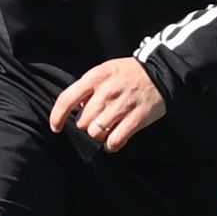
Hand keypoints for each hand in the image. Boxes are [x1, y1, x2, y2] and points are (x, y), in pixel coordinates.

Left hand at [49, 57, 166, 152]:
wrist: (161, 71)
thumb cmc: (128, 73)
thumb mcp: (104, 71)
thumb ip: (88, 87)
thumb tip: (78, 109)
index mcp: (95, 77)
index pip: (67, 100)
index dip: (57, 117)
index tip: (56, 128)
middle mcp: (106, 91)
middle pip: (82, 122)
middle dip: (87, 124)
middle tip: (98, 120)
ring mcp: (122, 105)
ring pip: (96, 133)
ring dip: (100, 135)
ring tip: (108, 128)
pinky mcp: (137, 118)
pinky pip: (115, 140)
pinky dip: (112, 144)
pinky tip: (115, 139)